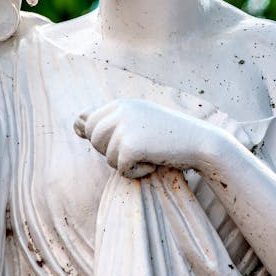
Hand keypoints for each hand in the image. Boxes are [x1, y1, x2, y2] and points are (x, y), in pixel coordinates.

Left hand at [74, 99, 206, 177]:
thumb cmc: (171, 136)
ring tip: (150, 153)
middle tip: (141, 149)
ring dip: (126, 163)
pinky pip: (120, 169)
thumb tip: (74, 121)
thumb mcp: (137, 122)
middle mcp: (120, 111)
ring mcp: (125, 127)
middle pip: (94, 140)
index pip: (89, 123)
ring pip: (106, 157)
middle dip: (112, 151)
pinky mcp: (131, 146)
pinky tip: (155, 162)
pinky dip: (137, 172)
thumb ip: (107, 121)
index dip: (105, 138)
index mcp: (121, 103)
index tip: (128, 140)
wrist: (202, 142)